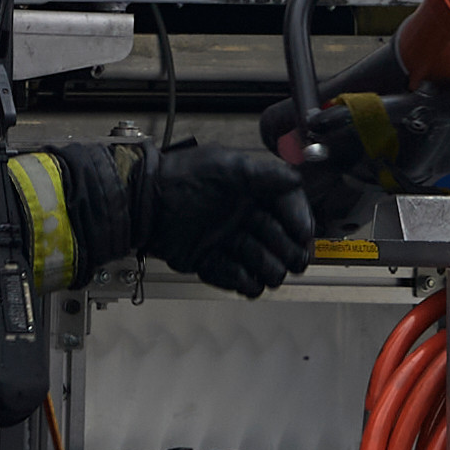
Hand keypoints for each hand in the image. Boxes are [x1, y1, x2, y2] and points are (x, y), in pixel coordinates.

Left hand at [139, 144, 317, 297]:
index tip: (303, 234)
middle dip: (288, 250)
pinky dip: (242, 281)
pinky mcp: (209, 259)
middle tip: (293, 260)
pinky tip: (248, 281)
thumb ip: (265, 174)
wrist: (146, 202)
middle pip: (279, 239)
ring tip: (270, 272)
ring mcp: (226, 239)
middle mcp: (241, 215)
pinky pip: (233, 275)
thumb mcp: (228, 167)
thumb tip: (296, 180)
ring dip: (268, 268)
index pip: (286, 206)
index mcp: (250, 190)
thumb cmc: (182, 178)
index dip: (298, 219)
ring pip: (259, 261)